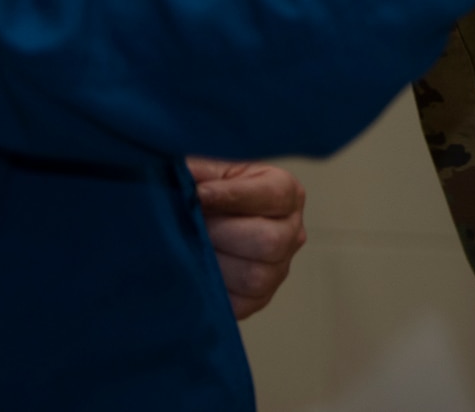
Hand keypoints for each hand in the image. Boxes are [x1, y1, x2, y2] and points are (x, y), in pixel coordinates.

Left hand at [187, 157, 307, 320]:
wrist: (198, 224)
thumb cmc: (206, 192)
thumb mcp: (208, 170)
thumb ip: (200, 170)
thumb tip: (183, 176)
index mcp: (286, 192)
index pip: (273, 195)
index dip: (232, 196)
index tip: (199, 194)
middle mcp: (292, 232)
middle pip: (270, 241)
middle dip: (222, 233)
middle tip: (193, 225)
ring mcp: (278, 270)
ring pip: (255, 276)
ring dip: (215, 262)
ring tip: (191, 247)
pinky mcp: (257, 300)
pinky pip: (240, 305)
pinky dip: (212, 290)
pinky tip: (196, 270)